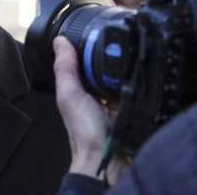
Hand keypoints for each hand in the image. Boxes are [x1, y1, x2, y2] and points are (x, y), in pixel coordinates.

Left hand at [53, 36, 127, 181]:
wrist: (108, 159)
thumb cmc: (85, 133)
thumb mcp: (70, 95)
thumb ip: (65, 69)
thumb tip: (59, 42)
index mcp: (77, 91)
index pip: (83, 64)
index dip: (88, 51)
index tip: (96, 37)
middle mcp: (94, 97)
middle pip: (104, 70)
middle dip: (110, 62)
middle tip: (116, 53)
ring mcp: (112, 104)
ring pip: (120, 80)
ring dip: (124, 74)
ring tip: (126, 71)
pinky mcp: (129, 110)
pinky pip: (136, 93)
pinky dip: (137, 88)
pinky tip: (137, 84)